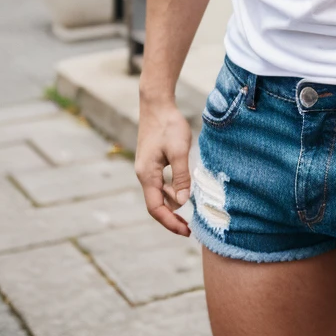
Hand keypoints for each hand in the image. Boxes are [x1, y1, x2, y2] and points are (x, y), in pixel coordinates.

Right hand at [135, 99, 192, 235]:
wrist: (157, 104)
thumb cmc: (168, 125)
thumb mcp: (179, 151)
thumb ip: (181, 177)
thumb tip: (183, 202)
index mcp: (148, 175)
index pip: (156, 208)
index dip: (170, 222)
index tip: (185, 231)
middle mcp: (144, 174)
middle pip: (156, 204)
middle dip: (172, 217)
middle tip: (191, 227)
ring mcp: (147, 168)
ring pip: (159, 194)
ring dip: (173, 204)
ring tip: (191, 211)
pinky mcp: (152, 161)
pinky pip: (161, 183)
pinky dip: (172, 191)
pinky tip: (185, 191)